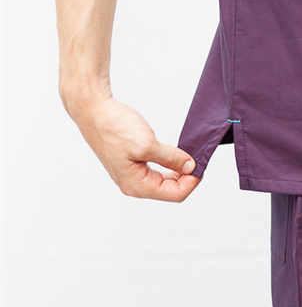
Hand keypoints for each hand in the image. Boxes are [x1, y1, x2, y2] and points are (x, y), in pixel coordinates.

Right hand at [67, 92, 201, 200]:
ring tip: (188, 155)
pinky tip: (175, 155)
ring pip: (164, 182)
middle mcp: (134, 186)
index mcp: (137, 186)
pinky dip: (169, 165)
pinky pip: (156, 172)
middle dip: (187, 176)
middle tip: (198, 158)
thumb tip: (190, 167)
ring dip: (179, 171)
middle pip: (171, 190)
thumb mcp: (147, 143)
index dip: (192, 181)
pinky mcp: (132, 166)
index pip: (175, 194)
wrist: (94, 112)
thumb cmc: (114, 128)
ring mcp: (132, 177)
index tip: (201, 164)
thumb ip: (171, 158)